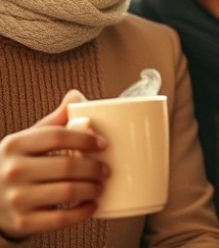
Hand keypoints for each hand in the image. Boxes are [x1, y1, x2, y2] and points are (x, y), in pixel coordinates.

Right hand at [0, 90, 107, 238]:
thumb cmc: (16, 165)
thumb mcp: (26, 142)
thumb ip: (52, 122)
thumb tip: (76, 95)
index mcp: (15, 144)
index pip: (58, 136)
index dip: (86, 139)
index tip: (104, 144)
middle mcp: (13, 171)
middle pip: (68, 166)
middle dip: (95, 168)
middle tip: (106, 170)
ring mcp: (16, 199)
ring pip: (69, 192)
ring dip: (93, 189)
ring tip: (100, 186)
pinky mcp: (23, 222)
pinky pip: (62, 219)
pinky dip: (83, 212)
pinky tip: (92, 205)